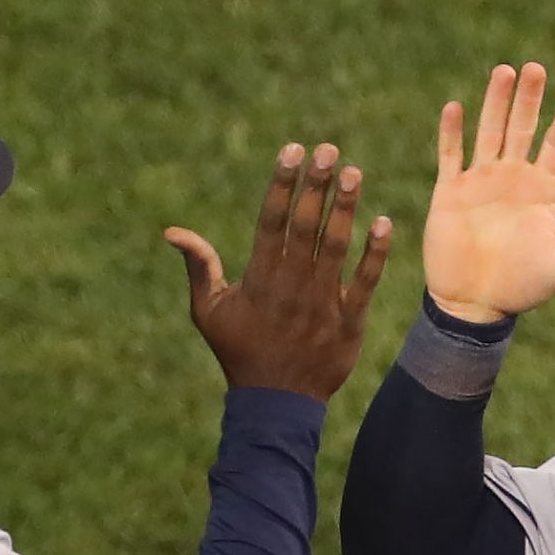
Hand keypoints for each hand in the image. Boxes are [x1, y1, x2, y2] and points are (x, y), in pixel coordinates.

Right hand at [166, 142, 392, 401]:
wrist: (275, 404)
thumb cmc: (239, 352)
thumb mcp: (209, 312)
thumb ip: (198, 267)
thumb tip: (172, 232)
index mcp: (259, 279)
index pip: (271, 221)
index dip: (282, 184)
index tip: (293, 151)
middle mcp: (291, 286)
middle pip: (304, 226)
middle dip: (317, 186)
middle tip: (329, 150)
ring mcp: (321, 304)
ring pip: (335, 248)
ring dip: (345, 209)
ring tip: (354, 173)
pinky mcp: (347, 322)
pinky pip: (363, 283)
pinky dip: (374, 254)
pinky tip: (382, 223)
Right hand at [425, 63, 554, 323]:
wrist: (474, 305)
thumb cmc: (521, 288)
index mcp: (542, 191)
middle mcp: (512, 179)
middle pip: (522, 129)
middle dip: (530, 99)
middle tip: (537, 68)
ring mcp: (480, 183)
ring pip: (489, 133)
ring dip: (495, 103)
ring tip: (504, 72)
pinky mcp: (450, 193)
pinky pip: (451, 156)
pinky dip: (452, 133)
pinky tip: (456, 107)